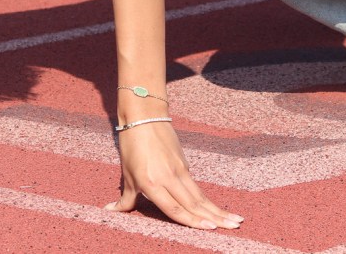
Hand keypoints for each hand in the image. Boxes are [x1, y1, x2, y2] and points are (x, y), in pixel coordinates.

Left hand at [105, 121, 243, 229]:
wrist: (144, 117)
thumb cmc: (131, 146)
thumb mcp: (126, 174)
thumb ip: (125, 199)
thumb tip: (110, 211)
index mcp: (151, 182)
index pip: (174, 208)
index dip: (191, 220)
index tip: (209, 228)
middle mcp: (168, 178)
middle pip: (194, 203)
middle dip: (215, 218)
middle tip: (234, 228)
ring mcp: (179, 170)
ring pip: (200, 196)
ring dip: (218, 210)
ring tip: (235, 220)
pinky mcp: (184, 164)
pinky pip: (197, 187)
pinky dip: (208, 200)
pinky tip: (218, 210)